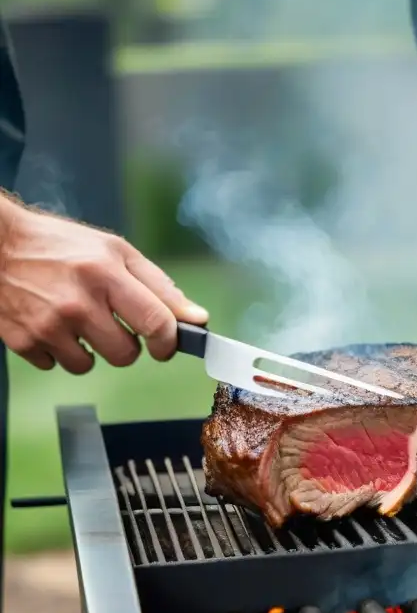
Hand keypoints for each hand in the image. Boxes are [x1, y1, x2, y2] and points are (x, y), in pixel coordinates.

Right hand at [0, 194, 208, 372]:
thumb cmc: (60, 246)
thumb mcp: (116, 251)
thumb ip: (159, 286)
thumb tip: (196, 318)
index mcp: (106, 274)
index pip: (155, 321)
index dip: (169, 341)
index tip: (166, 344)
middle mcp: (78, 302)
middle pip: (125, 354)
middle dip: (127, 345)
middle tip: (114, 326)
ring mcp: (48, 325)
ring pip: (89, 365)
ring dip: (91, 350)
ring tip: (79, 322)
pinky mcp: (23, 341)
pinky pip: (56, 365)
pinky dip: (59, 352)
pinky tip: (53, 325)